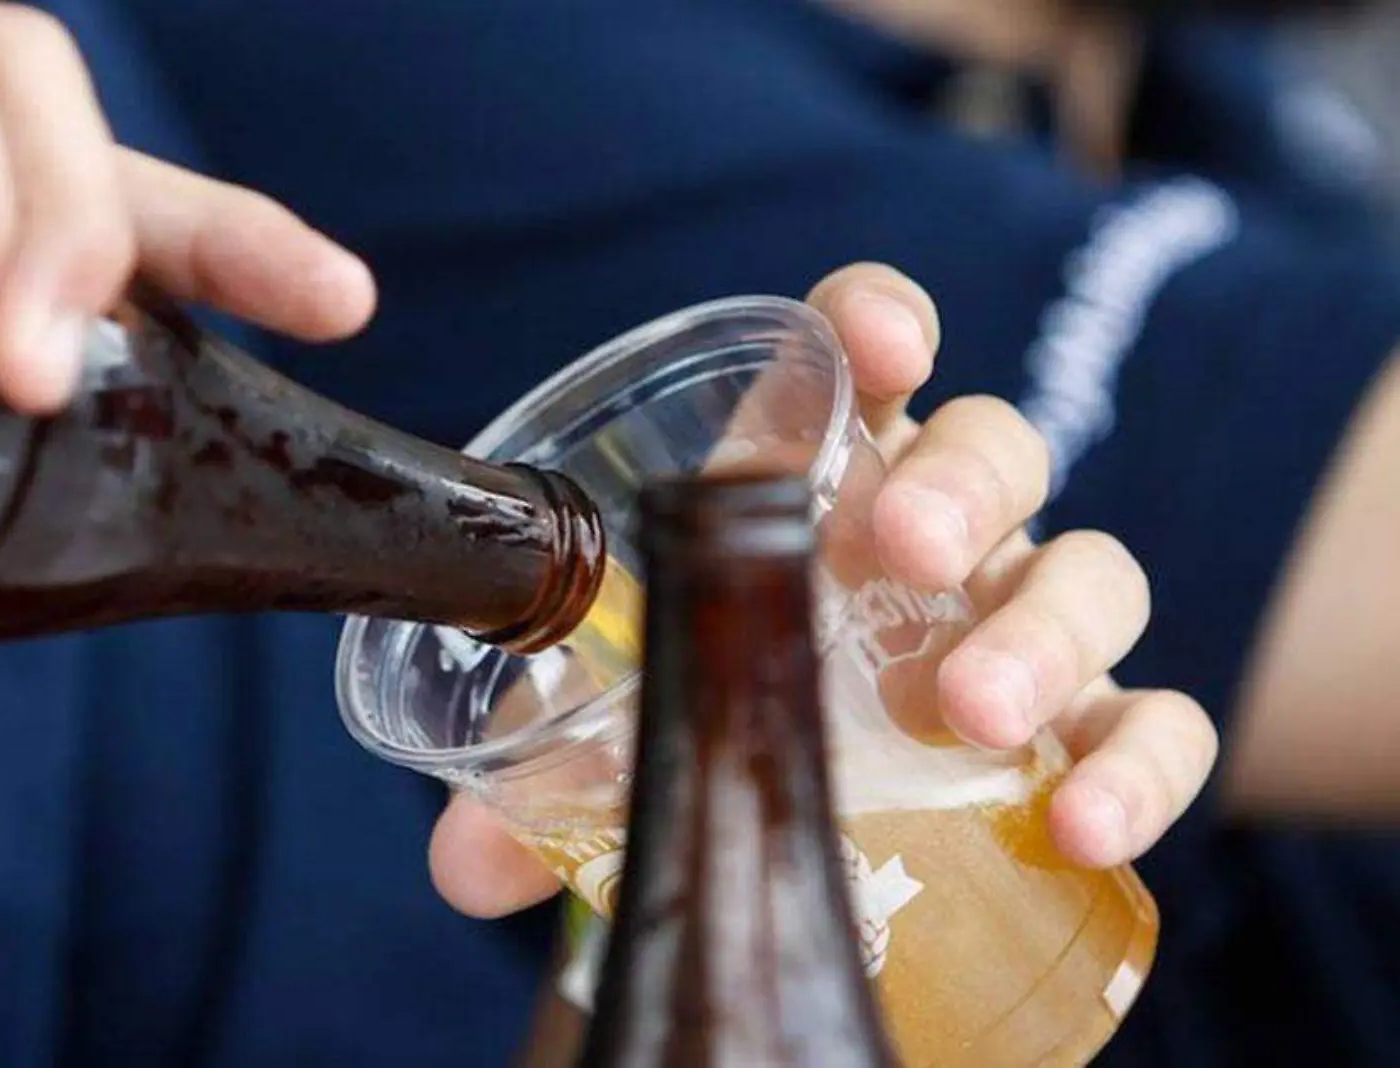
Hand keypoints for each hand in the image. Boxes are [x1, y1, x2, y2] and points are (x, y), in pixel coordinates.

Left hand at [429, 263, 1219, 916]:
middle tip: (897, 548)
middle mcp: (949, 532)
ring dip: (1040, 628)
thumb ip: (557, 771)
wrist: (862, 811)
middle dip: (958, 483)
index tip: (873, 342)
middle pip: (997, 448)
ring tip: (971, 712)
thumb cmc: (745, 714)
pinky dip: (1137, 764)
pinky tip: (1078, 821)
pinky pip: (1160, 722)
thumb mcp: (645, 727)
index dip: (878, 322)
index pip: (870, 359)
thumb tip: (461, 864)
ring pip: (1092, 570)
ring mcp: (1035, 624)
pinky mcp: (1101, 727)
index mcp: (831, 480)